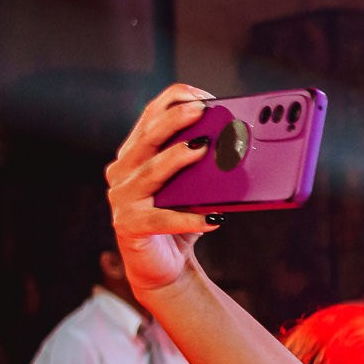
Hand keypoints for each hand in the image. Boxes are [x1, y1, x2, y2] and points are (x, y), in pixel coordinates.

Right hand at [106, 85, 222, 295]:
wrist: (165, 266)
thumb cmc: (182, 220)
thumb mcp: (196, 189)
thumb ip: (206, 167)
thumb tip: (241, 146)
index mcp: (135, 154)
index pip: (150, 117)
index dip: (174, 102)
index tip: (204, 98)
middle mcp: (122, 172)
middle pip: (148, 139)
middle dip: (175, 120)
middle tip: (201, 109)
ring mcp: (122, 199)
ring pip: (151, 172)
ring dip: (177, 158)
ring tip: (203, 148)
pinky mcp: (129, 226)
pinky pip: (161, 219)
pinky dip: (188, 218)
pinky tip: (214, 218)